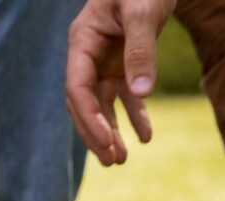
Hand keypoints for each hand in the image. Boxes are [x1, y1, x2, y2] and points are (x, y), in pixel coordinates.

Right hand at [66, 0, 176, 165]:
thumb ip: (140, 50)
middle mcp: (88, 55)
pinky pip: (125, 96)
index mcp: (82, 41)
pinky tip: (146, 137)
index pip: (77, 87)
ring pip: (101, 105)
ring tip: (122, 160)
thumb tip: (142, 93)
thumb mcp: (142, 11)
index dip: (89, 117)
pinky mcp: (123, 64)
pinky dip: (134, 116)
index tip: (107, 141)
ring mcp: (105, 61)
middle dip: (95, 134)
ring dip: (110, 132)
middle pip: (84, 103)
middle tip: (112, 161)